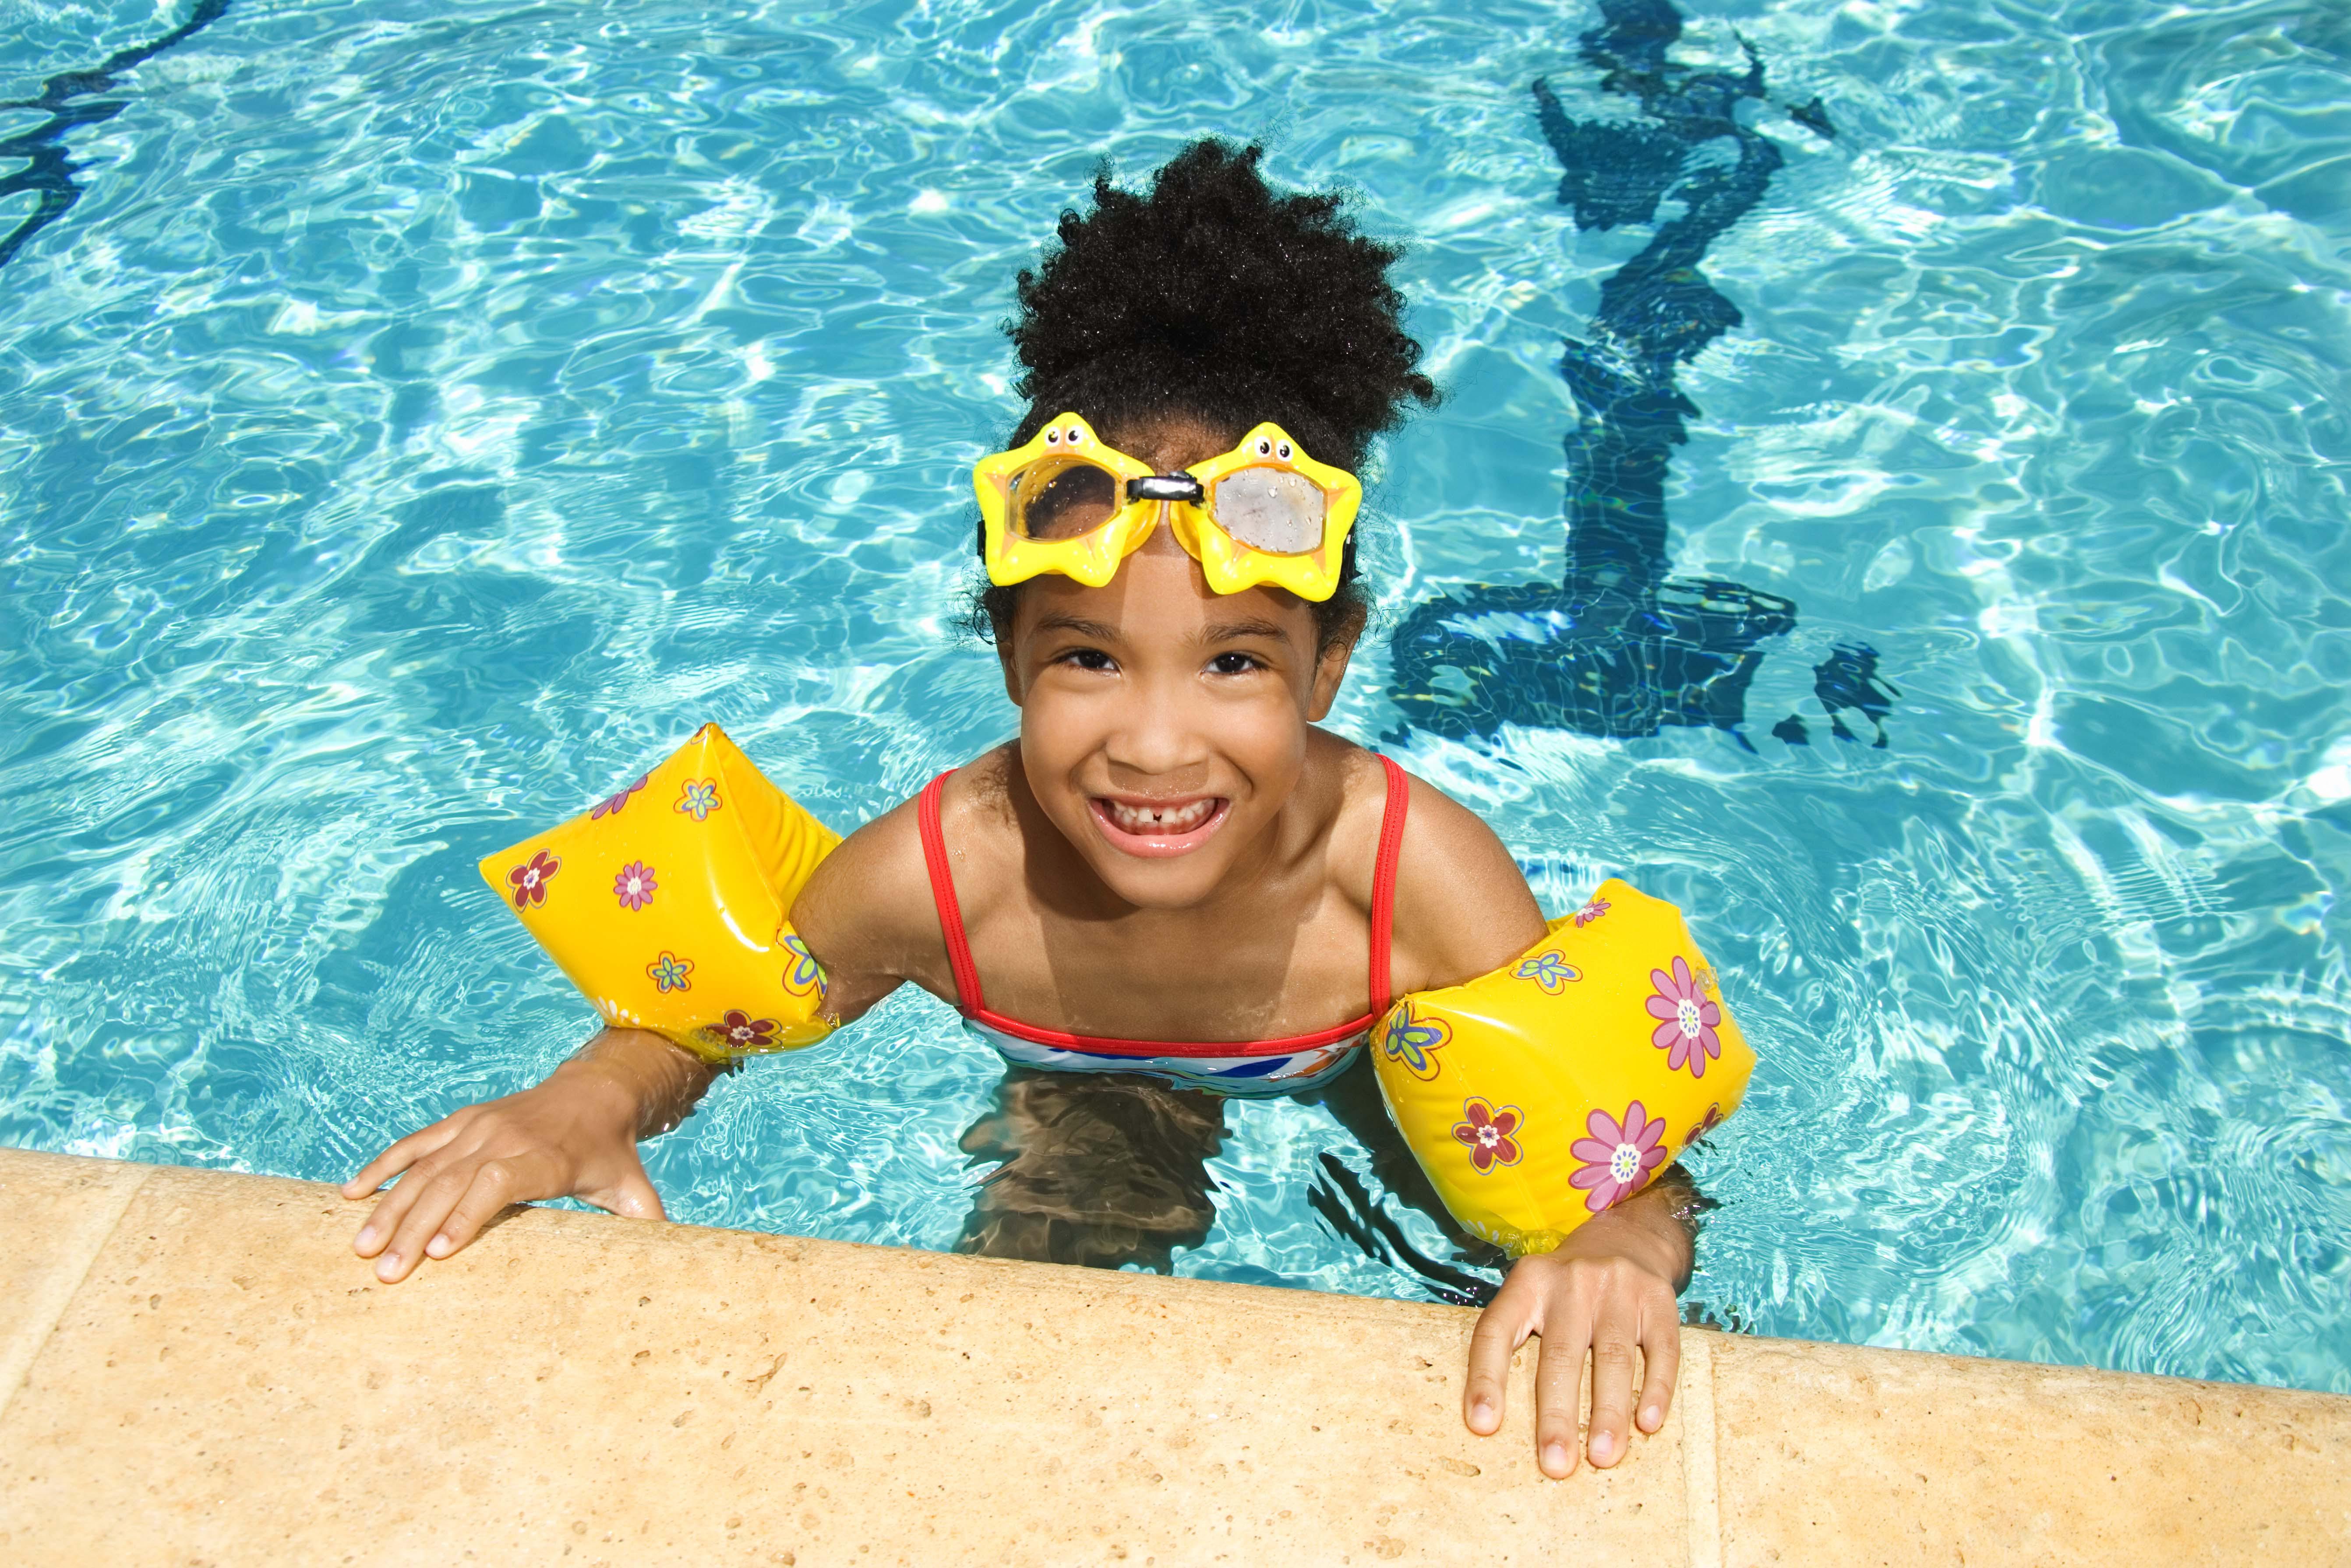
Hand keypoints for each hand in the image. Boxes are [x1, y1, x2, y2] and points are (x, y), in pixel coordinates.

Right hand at [341, 1028, 713, 1281]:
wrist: (596, 1092)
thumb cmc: (610, 1152)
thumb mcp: (630, 1187)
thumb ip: (642, 1225)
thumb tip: (667, 1262)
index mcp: (544, 1157)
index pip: (497, 1182)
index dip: (467, 1214)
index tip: (439, 1252)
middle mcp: (505, 1138)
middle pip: (450, 1184)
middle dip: (415, 1228)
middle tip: (385, 1271)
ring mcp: (477, 1127)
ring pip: (425, 1168)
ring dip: (390, 1207)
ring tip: (361, 1247)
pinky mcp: (460, 1122)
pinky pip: (414, 1145)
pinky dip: (382, 1167)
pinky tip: (351, 1194)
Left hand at [1461, 1190, 1689, 1476]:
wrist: (1627, 1237)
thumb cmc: (1567, 1288)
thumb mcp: (1532, 1294)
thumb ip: (1515, 1339)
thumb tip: (1495, 1419)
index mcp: (1528, 1282)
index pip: (1496, 1331)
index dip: (1486, 1378)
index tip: (1482, 1425)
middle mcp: (1571, 1282)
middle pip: (1561, 1354)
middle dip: (1557, 1415)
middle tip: (1556, 1463)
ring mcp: (1618, 1288)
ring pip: (1613, 1357)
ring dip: (1608, 1412)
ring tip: (1603, 1456)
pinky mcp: (1659, 1299)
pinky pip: (1660, 1349)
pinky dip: (1656, 1389)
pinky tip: (1648, 1423)